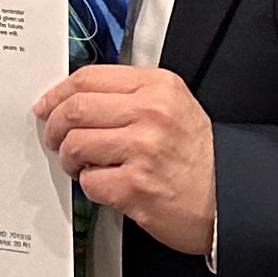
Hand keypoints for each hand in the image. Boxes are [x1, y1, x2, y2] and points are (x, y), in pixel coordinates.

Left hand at [40, 65, 216, 257]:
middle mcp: (150, 113)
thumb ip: (131, 95)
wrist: (230, 198)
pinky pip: (90, 181)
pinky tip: (104, 184)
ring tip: (80, 165)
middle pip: (75, 109)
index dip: (58, 92)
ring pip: (76, 145)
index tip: (47, 104)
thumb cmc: (199, 155)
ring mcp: (142, 151)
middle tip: (55, 138)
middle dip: (55, 126)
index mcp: (157, 87)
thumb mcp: (174, 105)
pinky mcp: (135, 187)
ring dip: (69, 158)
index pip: (89, 78)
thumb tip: (77, 98)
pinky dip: (89, 185)